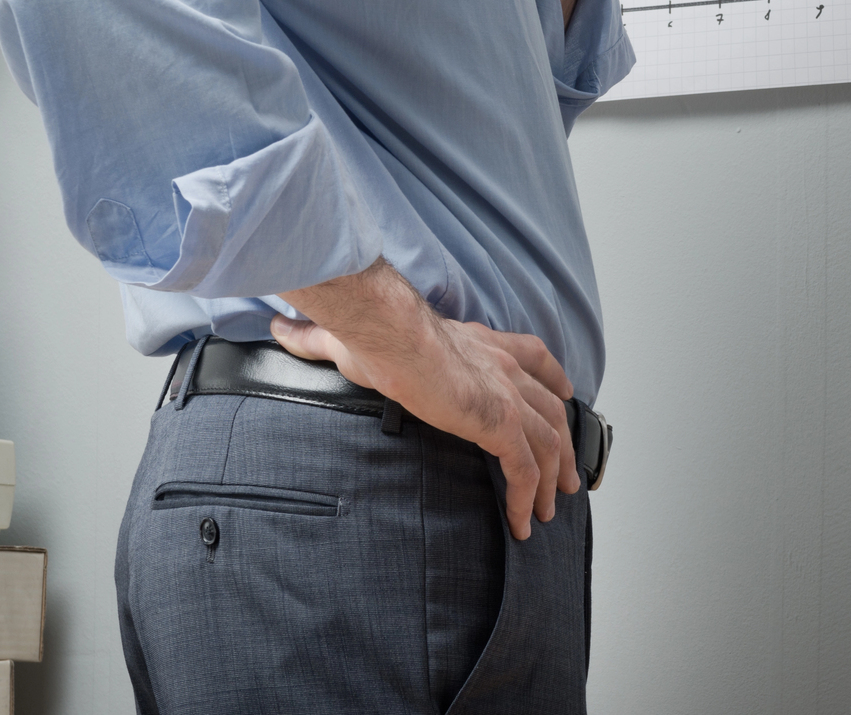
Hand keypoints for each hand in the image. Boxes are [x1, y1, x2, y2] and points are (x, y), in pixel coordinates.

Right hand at [271, 260, 578, 539]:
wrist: (388, 333)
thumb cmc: (374, 331)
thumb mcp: (351, 338)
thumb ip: (319, 338)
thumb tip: (282, 328)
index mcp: (478, 342)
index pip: (532, 355)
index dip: (553, 377)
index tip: (564, 392)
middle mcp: (501, 365)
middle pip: (552, 405)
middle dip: (564, 441)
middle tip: (568, 474)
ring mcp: (504, 393)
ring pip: (548, 442)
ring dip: (553, 478)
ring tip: (550, 508)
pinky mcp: (497, 422)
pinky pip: (524, 469)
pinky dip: (527, 498)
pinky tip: (522, 523)